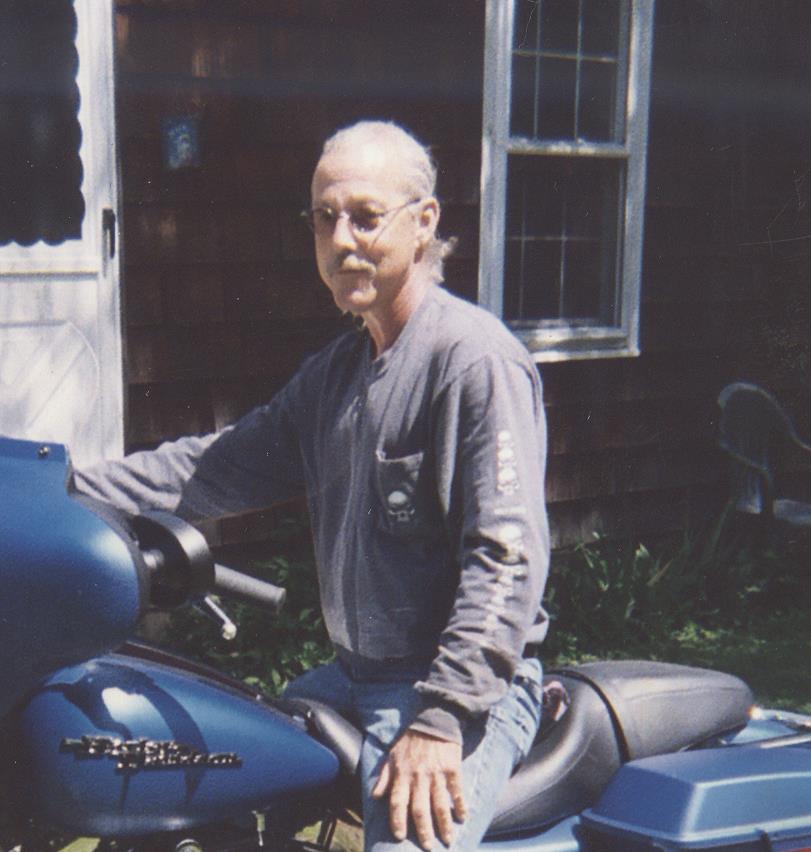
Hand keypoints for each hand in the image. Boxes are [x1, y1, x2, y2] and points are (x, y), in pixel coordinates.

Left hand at [372, 728, 466, 849]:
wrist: (433, 718)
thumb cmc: (411, 738)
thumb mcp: (392, 754)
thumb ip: (384, 776)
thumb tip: (376, 796)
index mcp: (402, 774)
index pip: (396, 802)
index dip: (397, 820)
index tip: (399, 836)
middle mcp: (418, 777)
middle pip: (419, 809)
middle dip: (423, 831)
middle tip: (428, 847)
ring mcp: (436, 774)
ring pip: (440, 805)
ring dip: (443, 825)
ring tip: (448, 840)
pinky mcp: (452, 768)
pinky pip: (456, 791)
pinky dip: (460, 805)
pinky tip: (462, 817)